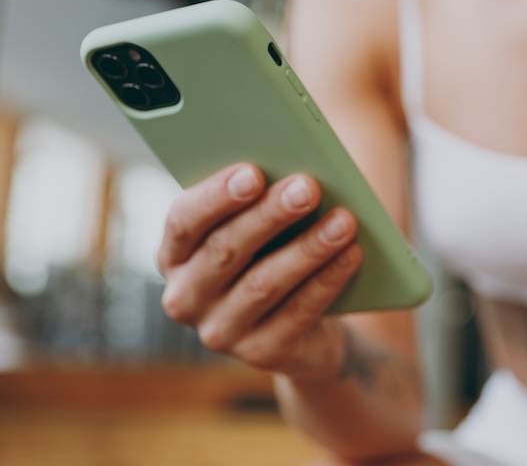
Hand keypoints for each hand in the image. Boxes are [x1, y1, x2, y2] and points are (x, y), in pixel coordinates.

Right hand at [156, 164, 362, 378]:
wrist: (300, 327)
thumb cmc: (273, 253)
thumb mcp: (259, 229)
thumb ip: (260, 201)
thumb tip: (295, 176)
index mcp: (174, 254)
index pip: (184, 221)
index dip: (217, 196)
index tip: (253, 172)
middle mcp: (186, 297)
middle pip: (226, 250)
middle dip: (270, 215)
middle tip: (309, 187)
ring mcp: (220, 331)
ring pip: (264, 283)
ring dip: (308, 248)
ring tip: (344, 220)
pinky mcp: (260, 354)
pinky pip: (298, 312)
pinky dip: (328, 280)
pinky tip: (352, 253)